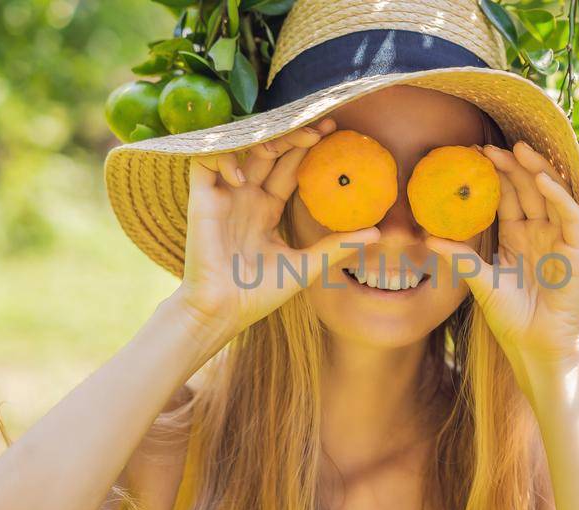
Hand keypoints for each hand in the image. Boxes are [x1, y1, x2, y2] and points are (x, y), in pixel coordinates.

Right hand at [172, 118, 379, 338]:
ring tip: (290, 141)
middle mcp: (246, 196)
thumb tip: (378, 233)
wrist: (223, 312)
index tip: (335, 134)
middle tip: (323, 128)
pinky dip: (224, 158)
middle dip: (294, 134)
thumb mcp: (306, 266)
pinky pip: (205, 162)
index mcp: (267, 208)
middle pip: (270, 151)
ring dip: (265, 139)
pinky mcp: (201, 200)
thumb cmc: (260, 294)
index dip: (308, 148)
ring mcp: (224, 195)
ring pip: (242, 148)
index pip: (289, 167)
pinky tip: (243, 177)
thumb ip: (336, 246)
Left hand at [427, 142, 578, 374]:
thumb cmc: (511, 318)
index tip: (472, 155)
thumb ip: (461, 259)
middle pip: (529, 189)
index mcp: (519, 236)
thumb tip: (428, 237)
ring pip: (552, 195)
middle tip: (490, 146)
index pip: (508, 196)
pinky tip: (542, 181)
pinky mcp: (578, 252)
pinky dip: (559, 197)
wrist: (536, 348)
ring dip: (537, 170)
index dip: (494, 175)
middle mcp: (541, 232)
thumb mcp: (482, 283)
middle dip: (512, 165)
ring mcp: (561, 239)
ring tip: (518, 149)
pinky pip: (572, 216)